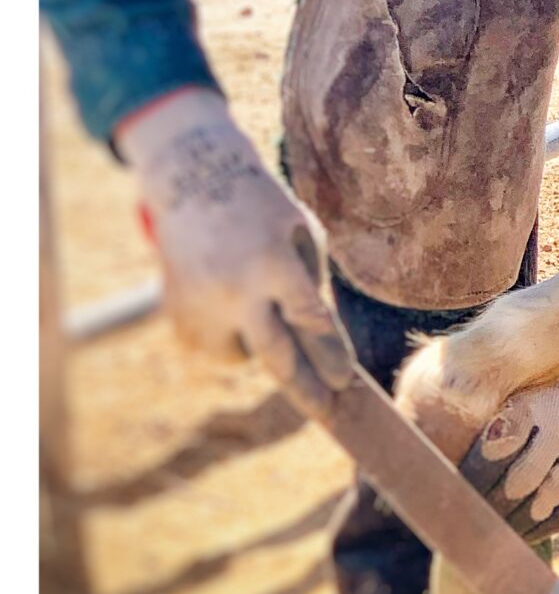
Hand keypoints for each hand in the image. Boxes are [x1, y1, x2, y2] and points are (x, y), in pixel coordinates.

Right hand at [118, 87, 356, 416]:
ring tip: (254, 297)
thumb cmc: (261, 210)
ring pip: (243, 354)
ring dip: (258, 342)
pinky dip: (229, 334)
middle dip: (306, 390)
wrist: (192, 182)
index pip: (309, 320)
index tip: (345, 381)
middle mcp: (234, 288)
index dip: (329, 355)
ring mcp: (201, 304)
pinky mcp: (178, 314)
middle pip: (276, 356)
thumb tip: (320, 346)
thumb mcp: (300, 233)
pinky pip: (215, 346)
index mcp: (272, 262)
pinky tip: (225, 295)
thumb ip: (311, 287)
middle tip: (328, 411)